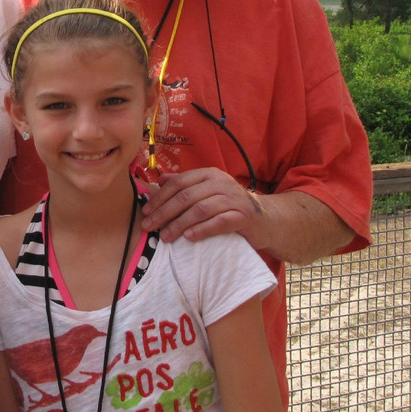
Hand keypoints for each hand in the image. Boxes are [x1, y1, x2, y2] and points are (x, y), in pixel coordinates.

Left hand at [141, 167, 264, 247]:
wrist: (265, 219)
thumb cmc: (229, 206)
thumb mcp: (208, 190)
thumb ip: (185, 184)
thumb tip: (160, 180)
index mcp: (208, 175)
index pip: (178, 183)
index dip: (159, 198)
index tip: (146, 212)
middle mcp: (220, 183)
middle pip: (185, 197)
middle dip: (164, 212)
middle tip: (149, 226)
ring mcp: (233, 199)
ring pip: (200, 210)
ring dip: (179, 224)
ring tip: (165, 236)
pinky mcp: (243, 216)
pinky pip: (218, 222)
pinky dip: (202, 229)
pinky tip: (188, 237)